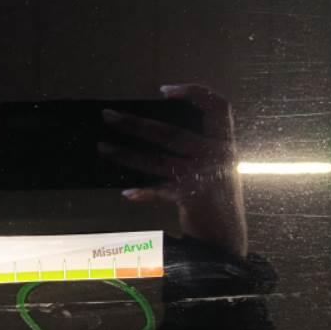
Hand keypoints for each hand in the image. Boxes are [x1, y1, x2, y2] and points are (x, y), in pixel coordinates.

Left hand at [98, 84, 246, 256]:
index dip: (193, 92)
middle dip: (135, 123)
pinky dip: (143, 192)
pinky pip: (160, 190)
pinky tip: (127, 193)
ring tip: (103, 148)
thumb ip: (198, 149)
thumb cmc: (216, 199)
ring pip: (158, 159)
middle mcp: (217, 155)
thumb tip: (153, 132)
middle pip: (170, 132)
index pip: (218, 106)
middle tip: (108, 116)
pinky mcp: (191, 196)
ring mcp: (204, 175)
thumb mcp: (216, 168)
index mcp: (225, 143)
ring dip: (127, 154)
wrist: (227, 239)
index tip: (163, 90)